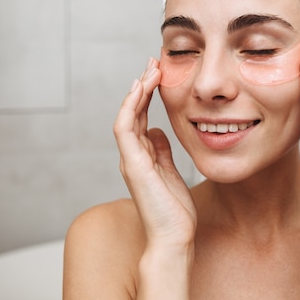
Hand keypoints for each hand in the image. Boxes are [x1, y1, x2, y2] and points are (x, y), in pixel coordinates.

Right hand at [113, 58, 196, 249]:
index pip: (141, 116)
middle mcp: (133, 154)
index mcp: (142, 155)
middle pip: (133, 111)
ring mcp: (130, 159)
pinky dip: (131, 107)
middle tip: (153, 61)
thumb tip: (159, 130)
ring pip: (126, 115)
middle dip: (142, 85)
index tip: (159, 72)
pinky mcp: (133, 165)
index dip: (147, 93)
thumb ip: (162, 151)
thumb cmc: (174, 210)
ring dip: (137, 90)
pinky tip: (140, 89)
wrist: (174, 238)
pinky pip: (125, 129)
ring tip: (150, 69)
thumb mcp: (171, 171)